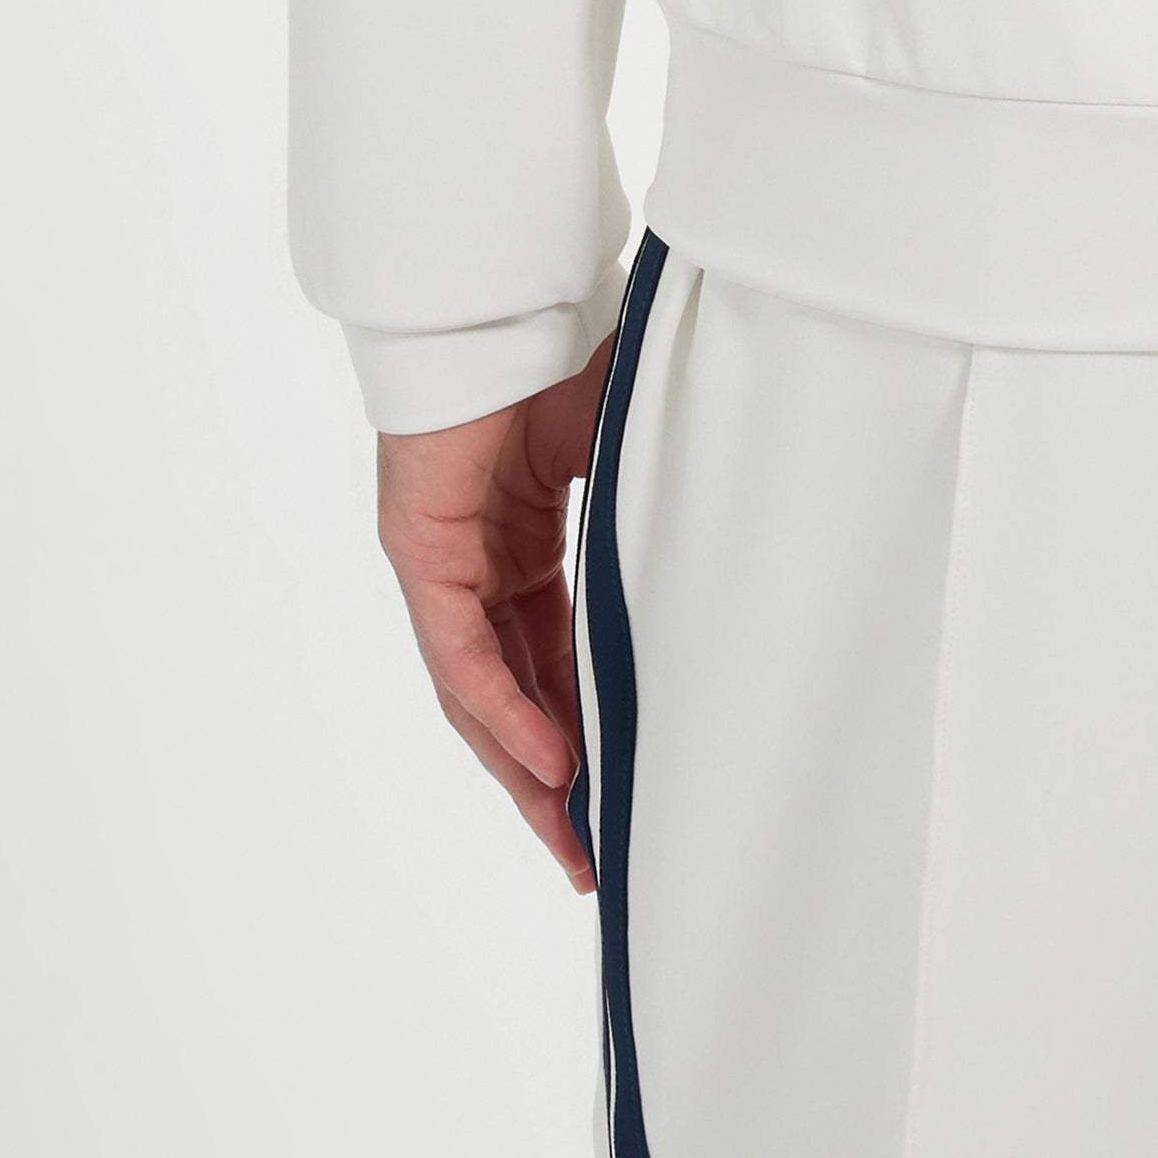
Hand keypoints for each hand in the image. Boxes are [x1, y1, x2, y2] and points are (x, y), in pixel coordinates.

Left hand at [373, 344, 621, 891]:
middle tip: (588, 858)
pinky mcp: (420, 553)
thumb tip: (738, 546)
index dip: (581, 734)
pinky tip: (548, 762)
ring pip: (479, 697)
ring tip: (571, 836)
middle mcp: (473, 566)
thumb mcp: (627, 458)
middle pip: (508, 699)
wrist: (506, 298)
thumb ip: (656, 517)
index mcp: (520, 543)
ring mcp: (442, 564)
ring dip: (525, 771)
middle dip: (549, 785)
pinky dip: (505, 711)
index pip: (546, 663)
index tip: (617, 803)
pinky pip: (463, 656)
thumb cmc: (567, 354)